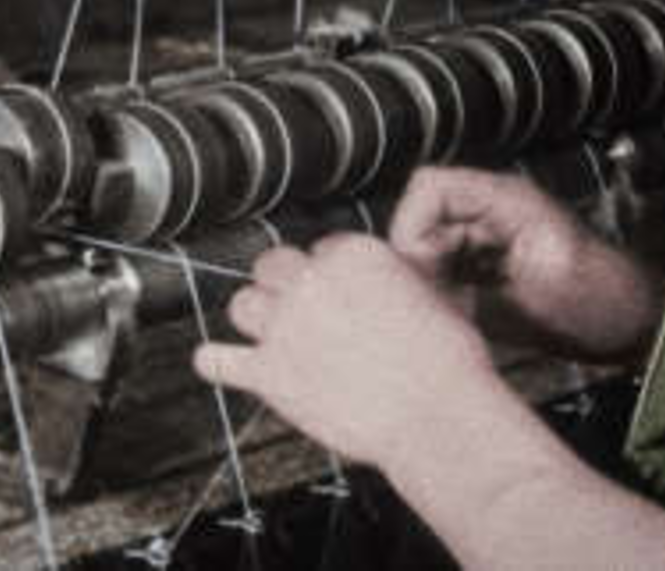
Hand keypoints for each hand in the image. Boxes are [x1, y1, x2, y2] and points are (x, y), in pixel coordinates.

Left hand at [193, 235, 505, 467]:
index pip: (321, 249)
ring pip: (241, 305)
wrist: (438, 416)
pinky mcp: (268, 373)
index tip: (340, 296)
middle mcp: (311, 282)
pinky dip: (216, 363)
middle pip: (272, 266)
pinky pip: (217, 360)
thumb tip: (400, 277)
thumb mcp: (439, 295)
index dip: (330, 275)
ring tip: (270, 335)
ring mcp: (284, 326)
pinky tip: (221, 363)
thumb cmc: (447, 363)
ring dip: (254, 319)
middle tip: (301, 311)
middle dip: (284, 287)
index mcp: (353, 254)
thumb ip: (403, 278)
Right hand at [389, 166, 664, 363]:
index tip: (414, 270)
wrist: (641, 324)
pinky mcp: (495, 266)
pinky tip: (458, 316)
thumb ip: (463, 293)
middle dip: (418, 261)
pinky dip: (445, 293)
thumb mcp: (526, 304)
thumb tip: (414, 294)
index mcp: (506, 200)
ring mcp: (494, 237)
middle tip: (430, 300)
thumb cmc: (606, 303)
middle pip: (423, 220)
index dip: (410, 228)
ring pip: (431, 249)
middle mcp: (495, 211)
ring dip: (430, 280)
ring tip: (447, 312)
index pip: (429, 187)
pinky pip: (449, 271)